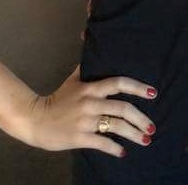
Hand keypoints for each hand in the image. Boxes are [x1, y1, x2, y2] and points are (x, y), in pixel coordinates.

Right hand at [23, 66, 156, 156]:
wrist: (34, 119)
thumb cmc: (58, 98)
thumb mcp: (73, 79)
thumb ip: (86, 63)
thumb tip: (88, 34)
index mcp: (91, 88)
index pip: (119, 83)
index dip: (137, 87)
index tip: (153, 93)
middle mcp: (91, 103)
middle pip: (122, 109)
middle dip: (140, 118)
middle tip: (152, 126)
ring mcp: (85, 121)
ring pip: (115, 127)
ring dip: (133, 134)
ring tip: (146, 140)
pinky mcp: (79, 137)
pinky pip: (101, 143)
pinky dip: (114, 148)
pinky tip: (123, 152)